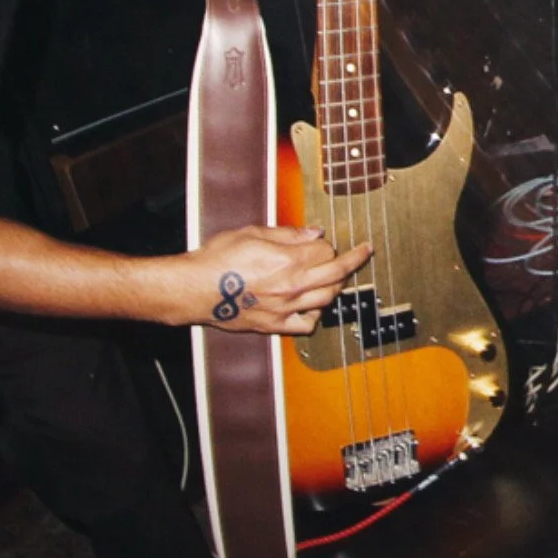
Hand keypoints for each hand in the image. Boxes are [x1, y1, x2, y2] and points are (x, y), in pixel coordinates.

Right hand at [168, 221, 370, 335]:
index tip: (328, 240)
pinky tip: (314, 307)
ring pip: (326, 300)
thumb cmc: (219, 258)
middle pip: (335, 275)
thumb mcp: (254, 232)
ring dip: (336, 287)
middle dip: (352, 262)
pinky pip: (306, 326)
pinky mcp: (273, 326)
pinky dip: (315, 316)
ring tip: (338, 278)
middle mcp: (291, 286)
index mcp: (289, 260)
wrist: (194, 289)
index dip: (328, 244)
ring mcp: (284, 309)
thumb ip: (289, 234)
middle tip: (362, 254)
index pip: (327, 252)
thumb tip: (315, 233)